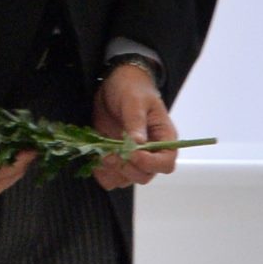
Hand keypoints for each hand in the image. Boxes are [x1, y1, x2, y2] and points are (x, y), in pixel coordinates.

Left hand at [89, 60, 178, 190]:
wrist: (114, 83)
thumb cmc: (131, 88)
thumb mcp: (134, 101)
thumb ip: (136, 122)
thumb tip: (138, 144)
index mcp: (163, 138)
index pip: (166, 163)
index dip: (150, 164)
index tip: (133, 153)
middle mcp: (150, 152)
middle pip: (145, 176)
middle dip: (127, 168)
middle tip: (112, 153)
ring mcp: (131, 157)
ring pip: (126, 180)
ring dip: (112, 171)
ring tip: (103, 153)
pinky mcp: (115, 158)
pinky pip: (110, 177)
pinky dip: (101, 173)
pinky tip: (96, 157)